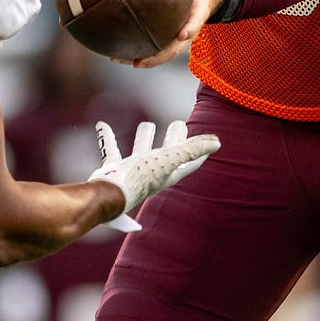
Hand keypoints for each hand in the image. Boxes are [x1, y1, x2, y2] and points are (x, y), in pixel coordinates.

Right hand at [88, 120, 219, 231]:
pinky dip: (108, 138)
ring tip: (146, 126)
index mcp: (168, 173)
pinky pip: (111, 151)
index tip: (210, 141)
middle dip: (174, 141)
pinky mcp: (112, 171)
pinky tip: (102, 125)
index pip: (190, 162)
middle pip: (167, 154)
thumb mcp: (169, 160)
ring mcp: (132, 173)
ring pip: (140, 151)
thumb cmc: (140, 178)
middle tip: (179, 125)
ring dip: (143, 139)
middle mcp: (152, 174)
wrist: (106, 195)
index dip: (201, 152)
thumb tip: (216, 143)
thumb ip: (191, 150)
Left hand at [110, 0, 221, 69]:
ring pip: (161, 53)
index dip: (190, 28)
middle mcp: (187, 28)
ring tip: (118, 59)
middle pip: (173, 48)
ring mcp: (178, 35)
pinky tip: (115, 50)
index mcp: (197, 12)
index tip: (183, 34)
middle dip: (155, 57)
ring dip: (141, 59)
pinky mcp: (169, 36)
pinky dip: (137, 49)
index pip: (196, 22)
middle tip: (137, 61)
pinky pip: (153, 45)